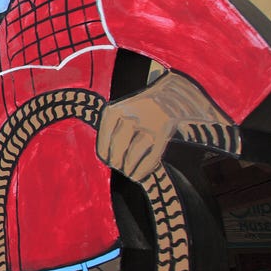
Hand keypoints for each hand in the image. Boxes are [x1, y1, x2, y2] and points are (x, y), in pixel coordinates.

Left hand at [97, 72, 229, 180]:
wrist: (167, 94)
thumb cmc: (138, 110)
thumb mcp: (119, 114)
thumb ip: (111, 133)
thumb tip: (109, 160)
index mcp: (113, 112)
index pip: (103, 143)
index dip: (106, 157)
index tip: (109, 162)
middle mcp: (128, 117)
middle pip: (117, 150)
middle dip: (117, 163)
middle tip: (120, 168)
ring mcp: (147, 124)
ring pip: (133, 155)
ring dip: (129, 170)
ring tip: (129, 174)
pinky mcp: (164, 131)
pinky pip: (151, 156)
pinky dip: (144, 169)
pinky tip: (139, 175)